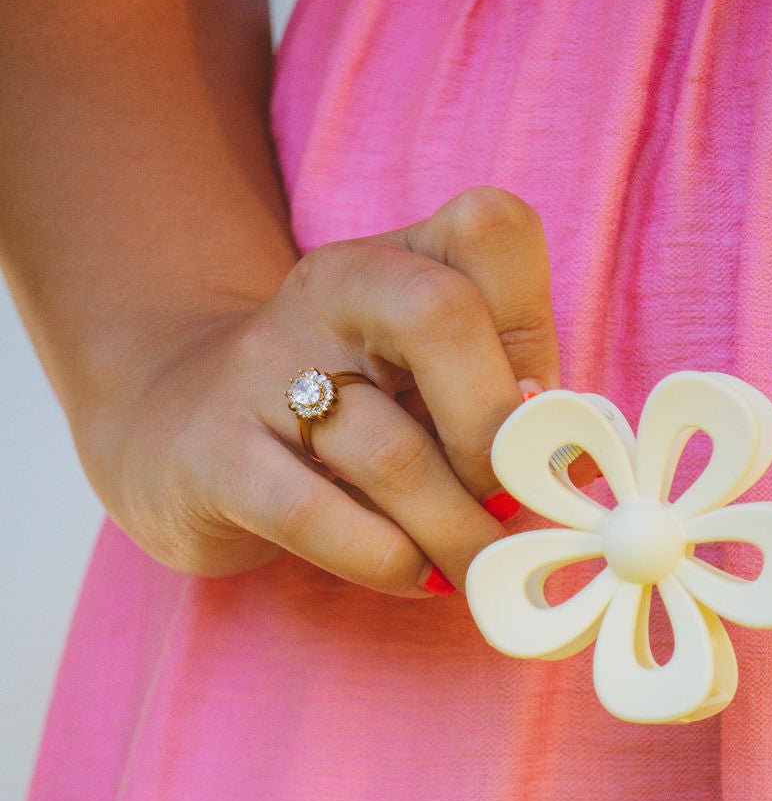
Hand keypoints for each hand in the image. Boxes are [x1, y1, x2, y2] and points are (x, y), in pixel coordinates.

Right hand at [74, 186, 595, 596]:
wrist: (173, 421)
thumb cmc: (345, 409)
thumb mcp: (424, 375)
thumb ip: (500, 396)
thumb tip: (569, 464)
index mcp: (398, 257)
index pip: (491, 226)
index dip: (534, 326)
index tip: (533, 413)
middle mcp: (328, 291)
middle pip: (441, 314)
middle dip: (495, 432)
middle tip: (506, 500)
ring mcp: (261, 368)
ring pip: (388, 449)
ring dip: (455, 529)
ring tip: (474, 564)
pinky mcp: (214, 455)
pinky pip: (315, 515)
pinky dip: (386, 560)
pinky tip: (412, 574)